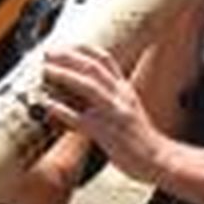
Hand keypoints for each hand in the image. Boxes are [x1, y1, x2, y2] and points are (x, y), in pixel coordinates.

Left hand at [41, 45, 164, 183]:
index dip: (83, 49)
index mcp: (124, 89)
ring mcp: (113, 113)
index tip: (65, 45)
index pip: (105, 60)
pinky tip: (46, 103)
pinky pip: (78, 118)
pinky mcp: (105, 133)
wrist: (158, 159)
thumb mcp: (128, 109)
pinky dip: (60, 108)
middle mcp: (120, 96)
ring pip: (87, 85)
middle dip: (69, 57)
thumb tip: (85, 90)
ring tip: (45, 69)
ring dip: (64, 74)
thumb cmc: (140, 138)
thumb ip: (112, 96)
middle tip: (48, 52)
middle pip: (93, 67)